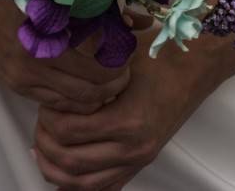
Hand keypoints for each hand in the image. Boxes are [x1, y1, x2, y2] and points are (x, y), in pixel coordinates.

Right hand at [0, 0, 130, 114]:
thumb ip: (96, 4)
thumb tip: (137, 19)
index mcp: (49, 33)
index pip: (102, 65)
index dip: (124, 62)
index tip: (131, 50)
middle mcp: (37, 62)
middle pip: (94, 90)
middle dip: (116, 82)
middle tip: (125, 67)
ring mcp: (24, 77)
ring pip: (77, 103)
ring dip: (98, 94)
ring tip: (108, 77)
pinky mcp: (14, 84)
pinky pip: (54, 103)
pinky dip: (74, 100)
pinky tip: (81, 83)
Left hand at [32, 30, 231, 189]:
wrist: (194, 69)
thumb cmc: (157, 57)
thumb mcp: (119, 56)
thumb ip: (85, 69)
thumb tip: (49, 75)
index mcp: (127, 120)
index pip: (68, 131)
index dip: (47, 118)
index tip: (45, 103)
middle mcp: (133, 148)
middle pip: (70, 162)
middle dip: (44, 143)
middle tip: (40, 122)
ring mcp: (137, 160)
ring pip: (82, 184)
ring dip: (54, 169)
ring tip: (42, 147)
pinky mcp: (139, 165)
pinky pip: (102, 189)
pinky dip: (76, 185)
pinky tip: (61, 169)